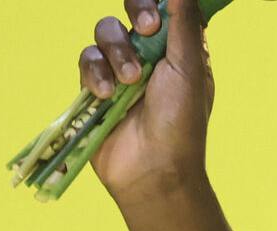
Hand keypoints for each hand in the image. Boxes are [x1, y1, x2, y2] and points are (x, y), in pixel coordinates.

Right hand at [78, 0, 214, 202]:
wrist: (153, 169)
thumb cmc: (180, 123)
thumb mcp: (189, 69)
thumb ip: (184, 26)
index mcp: (181, 50)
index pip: (167, 8)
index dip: (158, 3)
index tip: (159, 16)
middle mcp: (152, 55)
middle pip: (134, 9)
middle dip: (137, 11)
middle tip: (146, 30)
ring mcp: (122, 69)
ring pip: (106, 31)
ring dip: (116, 52)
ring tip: (130, 81)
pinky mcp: (96, 85)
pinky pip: (87, 59)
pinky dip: (95, 73)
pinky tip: (106, 94)